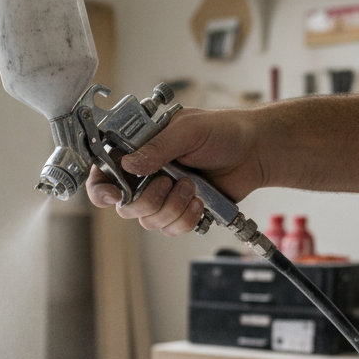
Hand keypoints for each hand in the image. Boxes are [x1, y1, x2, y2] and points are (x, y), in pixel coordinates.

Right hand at [86, 106, 266, 234]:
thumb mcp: (188, 129)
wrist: (257, 152)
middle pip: (124, 206)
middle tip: (168, 181)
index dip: (101, 189)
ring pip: (147, 220)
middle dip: (147, 199)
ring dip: (172, 206)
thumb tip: (130, 164)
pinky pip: (169, 228)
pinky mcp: (179, 211)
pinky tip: (198, 202)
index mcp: (138, 151)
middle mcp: (145, 176)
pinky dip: (185, 218)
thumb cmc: (224, 131)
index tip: (114, 195)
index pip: (103, 174)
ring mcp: (161, 196)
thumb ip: (157, 146)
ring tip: (192, 186)